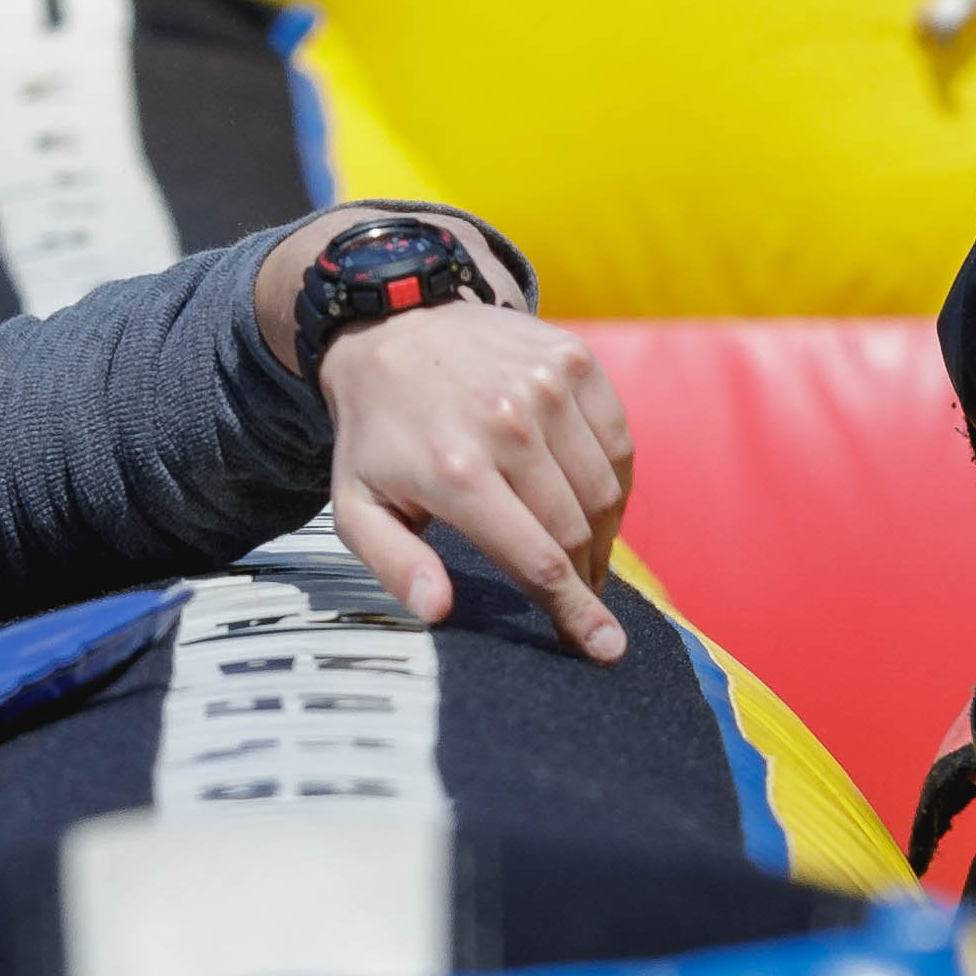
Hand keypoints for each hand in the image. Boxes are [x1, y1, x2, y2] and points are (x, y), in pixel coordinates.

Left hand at [323, 306, 635, 658]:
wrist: (395, 326)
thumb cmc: (379, 433)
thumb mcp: (357, 505)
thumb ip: (393, 562)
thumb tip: (437, 610)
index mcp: (456, 471)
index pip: (539, 559)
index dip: (576, 612)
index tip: (606, 650)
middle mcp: (508, 424)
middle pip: (577, 531)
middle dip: (586, 578)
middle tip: (579, 597)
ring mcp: (548, 386)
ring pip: (605, 491)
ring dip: (602, 534)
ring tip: (581, 549)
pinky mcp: (575, 361)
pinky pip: (619, 444)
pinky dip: (613, 482)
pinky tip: (588, 495)